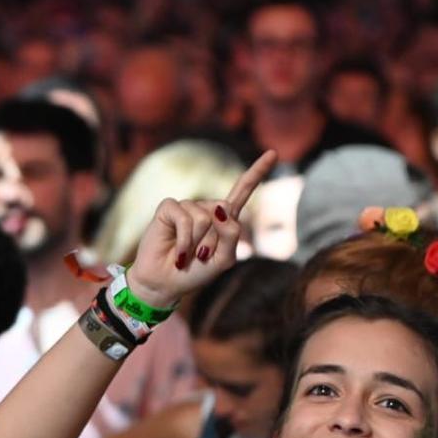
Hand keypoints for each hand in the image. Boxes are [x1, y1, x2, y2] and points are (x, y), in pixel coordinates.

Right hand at [123, 150, 275, 311]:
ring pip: (205, 218)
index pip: (242, 191)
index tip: (272, 154)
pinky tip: (179, 252)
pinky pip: (185, 219)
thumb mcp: (224, 260)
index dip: (257, 172)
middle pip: (225, 212)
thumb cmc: (195, 272)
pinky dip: (185, 240)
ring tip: (188, 254)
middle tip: (201, 256)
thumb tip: (220, 208)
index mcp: (224, 218)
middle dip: (215, 240)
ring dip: (197, 243)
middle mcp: (206, 208)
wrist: (165, 283)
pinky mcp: (168, 208)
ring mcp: (187, 206)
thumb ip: (232, 235)